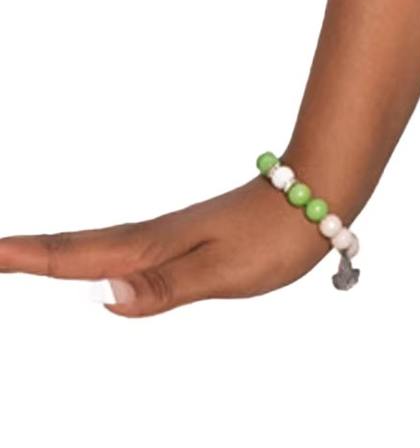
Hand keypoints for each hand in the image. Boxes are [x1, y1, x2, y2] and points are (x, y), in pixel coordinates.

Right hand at [0, 174, 334, 317]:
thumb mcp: (224, 271)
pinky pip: (129, 246)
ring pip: (104, 244)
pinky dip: (98, 251)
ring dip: (58, 251)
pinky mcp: (190, 237)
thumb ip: (165, 287)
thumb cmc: (275, 236)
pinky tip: (99, 262)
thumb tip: (104, 299)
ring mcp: (173, 234)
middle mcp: (157, 237)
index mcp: (155, 246)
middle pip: (80, 248)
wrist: (317, 193)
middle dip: (30, 252)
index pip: (80, 256)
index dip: (30, 258)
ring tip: (21, 257)